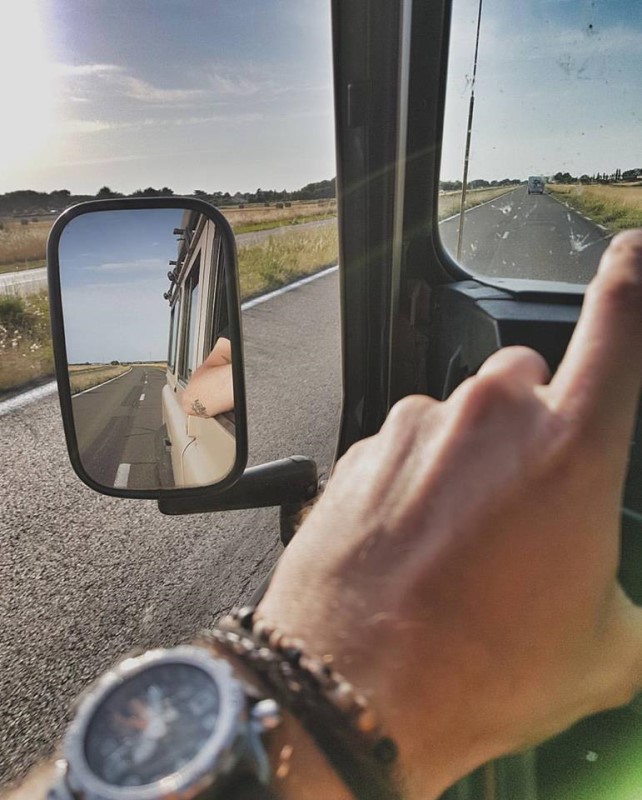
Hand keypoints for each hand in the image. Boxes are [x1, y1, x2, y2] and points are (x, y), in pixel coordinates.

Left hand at [259, 230, 641, 798]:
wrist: (353, 692)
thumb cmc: (479, 671)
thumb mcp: (604, 648)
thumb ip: (627, 597)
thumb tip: (616, 593)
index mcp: (568, 448)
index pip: (617, 328)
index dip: (631, 281)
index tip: (630, 251)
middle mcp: (488, 418)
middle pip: (525, 383)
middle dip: (532, 427)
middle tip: (520, 507)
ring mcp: (414, 427)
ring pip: (460, 418)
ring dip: (468, 462)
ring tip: (458, 544)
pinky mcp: (360, 449)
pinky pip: (406, 445)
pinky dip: (415, 479)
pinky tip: (410, 542)